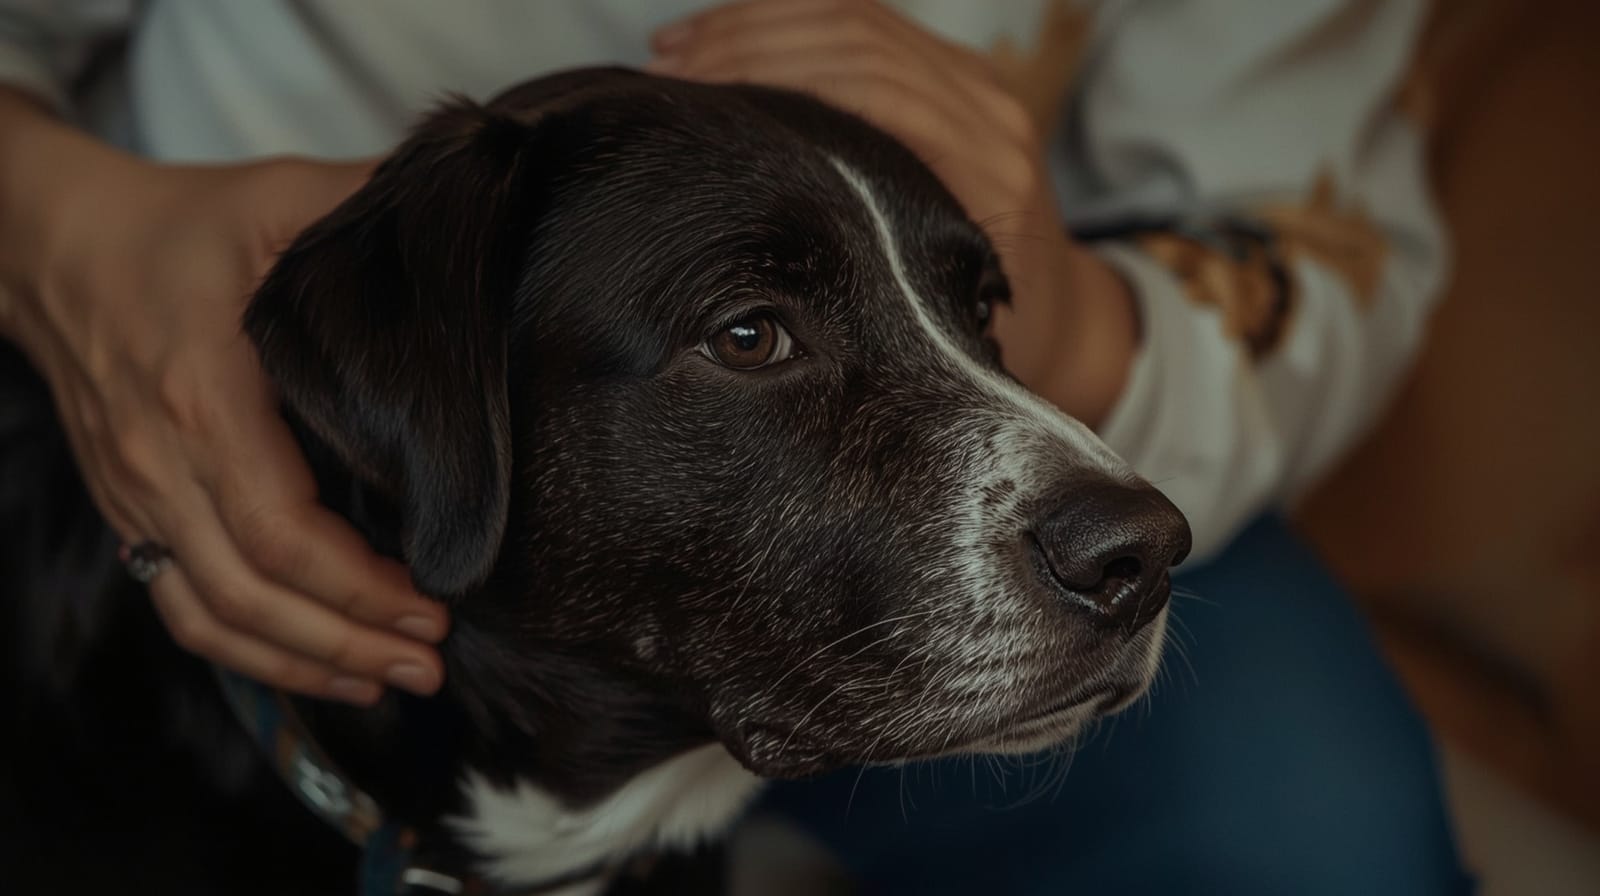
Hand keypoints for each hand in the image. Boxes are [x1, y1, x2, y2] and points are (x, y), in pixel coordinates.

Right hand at [0, 104, 447, 704]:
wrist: (55, 247)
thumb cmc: (179, 227)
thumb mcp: (279, 199)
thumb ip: (365, 208)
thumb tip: (460, 220)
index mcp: (204, 400)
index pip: (280, 532)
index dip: (357, 587)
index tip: (431, 607)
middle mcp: (162, 466)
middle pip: (252, 594)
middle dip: (346, 641)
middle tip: (429, 664)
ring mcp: (140, 499)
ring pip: (212, 618)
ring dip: (301, 662)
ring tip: (387, 680)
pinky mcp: (134, 513)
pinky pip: (182, 608)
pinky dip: (248, 654)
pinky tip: (314, 665)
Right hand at [649, 0, 1137, 425]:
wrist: (1063, 316)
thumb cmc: (986, 342)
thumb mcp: (937, 339)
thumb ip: (874, 310)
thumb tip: (759, 309)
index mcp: (983, 178)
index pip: (871, 95)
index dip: (775, 87)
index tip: (698, 110)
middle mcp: (991, 120)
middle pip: (857, 43)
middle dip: (751, 46)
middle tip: (670, 76)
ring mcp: (981, 90)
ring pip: (858, 19)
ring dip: (760, 24)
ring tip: (680, 50)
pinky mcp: (961, 76)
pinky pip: (870, 23)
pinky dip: (793, 22)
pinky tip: (729, 36)